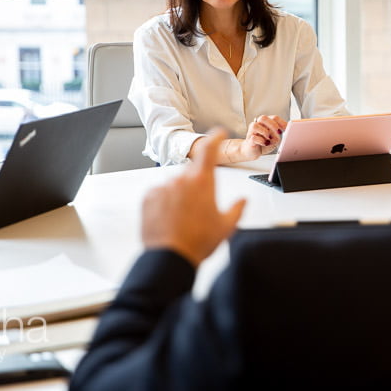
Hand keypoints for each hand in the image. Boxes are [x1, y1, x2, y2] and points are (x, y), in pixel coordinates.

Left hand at [141, 128, 245, 266]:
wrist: (170, 258)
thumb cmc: (198, 242)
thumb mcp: (225, 227)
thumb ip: (237, 210)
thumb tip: (242, 201)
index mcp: (202, 182)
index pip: (209, 150)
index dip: (215, 138)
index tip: (218, 133)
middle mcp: (181, 180)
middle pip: (191, 174)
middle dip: (196, 187)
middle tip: (199, 210)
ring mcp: (163, 188)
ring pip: (174, 185)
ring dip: (179, 196)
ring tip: (183, 220)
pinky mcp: (148, 197)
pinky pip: (159, 194)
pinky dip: (164, 202)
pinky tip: (170, 219)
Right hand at [246, 115, 287, 155]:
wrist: (253, 152)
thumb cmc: (264, 143)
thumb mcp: (275, 139)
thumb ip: (278, 134)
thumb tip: (282, 132)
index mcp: (266, 123)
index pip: (274, 118)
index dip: (282, 122)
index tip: (287, 128)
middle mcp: (258, 125)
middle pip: (263, 118)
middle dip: (272, 124)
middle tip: (278, 132)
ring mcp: (252, 132)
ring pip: (255, 125)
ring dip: (264, 132)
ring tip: (269, 138)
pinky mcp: (249, 140)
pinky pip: (253, 137)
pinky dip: (261, 141)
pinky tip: (265, 143)